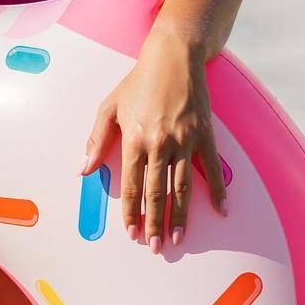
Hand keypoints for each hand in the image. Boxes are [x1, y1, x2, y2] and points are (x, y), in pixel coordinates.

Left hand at [79, 29, 227, 254]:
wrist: (173, 57)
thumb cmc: (138, 82)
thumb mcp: (110, 107)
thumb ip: (96, 140)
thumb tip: (83, 170)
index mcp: (134, 139)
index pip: (131, 186)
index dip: (131, 212)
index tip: (132, 233)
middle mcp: (160, 143)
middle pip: (156, 192)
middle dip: (155, 222)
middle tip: (156, 247)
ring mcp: (185, 140)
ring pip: (182, 187)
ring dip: (180, 215)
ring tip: (178, 238)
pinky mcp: (205, 134)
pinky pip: (212, 169)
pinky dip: (218, 190)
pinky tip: (221, 210)